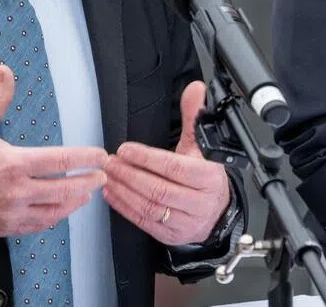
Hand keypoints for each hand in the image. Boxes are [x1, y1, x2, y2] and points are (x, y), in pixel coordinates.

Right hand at [0, 64, 107, 238]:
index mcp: (13, 164)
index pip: (60, 160)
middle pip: (64, 189)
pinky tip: (61, 210)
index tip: (100, 156)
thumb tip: (5, 70)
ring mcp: (11, 213)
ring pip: (54, 211)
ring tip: (87, 193)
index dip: (85, 158)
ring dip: (74, 202)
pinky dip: (54, 218)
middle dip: (88, 183)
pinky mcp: (4, 228)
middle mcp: (16, 191)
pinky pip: (37, 226)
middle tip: (102, 176)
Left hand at [104, 81, 230, 246]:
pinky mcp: (171, 235)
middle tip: (110, 162)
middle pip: (159, 189)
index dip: (147, 158)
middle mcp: (198, 202)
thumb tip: (195, 89)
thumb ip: (194, 116)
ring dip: (124, 190)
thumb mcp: (202, 146)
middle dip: (130, 174)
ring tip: (108, 175)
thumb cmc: (205, 176)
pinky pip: (145, 222)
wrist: (217, 213)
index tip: (125, 150)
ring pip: (150, 207)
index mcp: (208, 177)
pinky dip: (125, 208)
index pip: (174, 168)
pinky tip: (112, 194)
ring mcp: (185, 222)